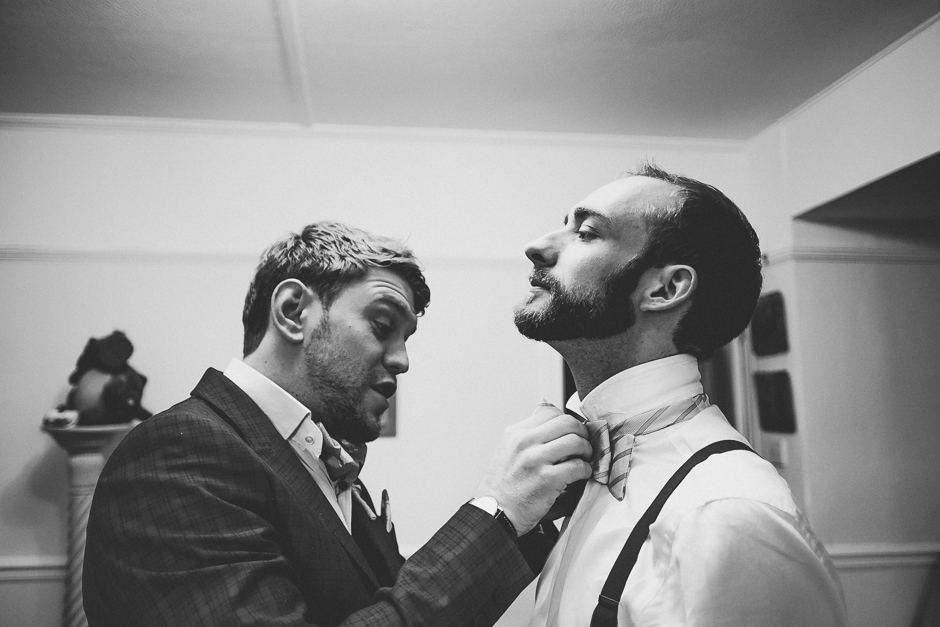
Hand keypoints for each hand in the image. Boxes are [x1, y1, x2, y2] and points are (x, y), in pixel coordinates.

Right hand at [474, 401, 591, 534]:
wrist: (495, 512)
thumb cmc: (503, 485)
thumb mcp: (507, 449)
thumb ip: (528, 430)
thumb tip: (545, 405)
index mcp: (516, 433)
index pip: (551, 412)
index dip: (567, 421)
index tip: (572, 432)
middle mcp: (524, 442)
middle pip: (567, 423)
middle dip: (581, 433)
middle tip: (583, 444)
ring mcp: (535, 460)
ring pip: (576, 442)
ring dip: (586, 451)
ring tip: (583, 459)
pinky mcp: (547, 480)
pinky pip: (578, 466)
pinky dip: (585, 470)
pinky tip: (580, 475)